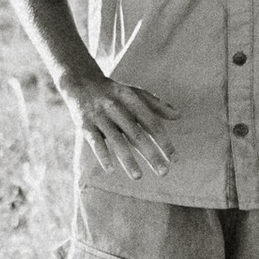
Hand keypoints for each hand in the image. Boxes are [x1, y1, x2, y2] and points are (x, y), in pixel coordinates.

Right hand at [59, 67, 174, 181]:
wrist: (80, 81)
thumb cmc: (113, 92)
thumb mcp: (134, 93)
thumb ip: (156, 104)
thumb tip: (178, 115)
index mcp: (131, 99)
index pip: (151, 123)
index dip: (164, 141)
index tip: (174, 159)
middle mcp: (116, 106)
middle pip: (136, 134)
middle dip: (151, 154)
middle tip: (163, 172)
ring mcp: (99, 116)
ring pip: (116, 140)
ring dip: (128, 160)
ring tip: (138, 177)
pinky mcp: (84, 124)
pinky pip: (95, 142)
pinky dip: (102, 155)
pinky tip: (111, 170)